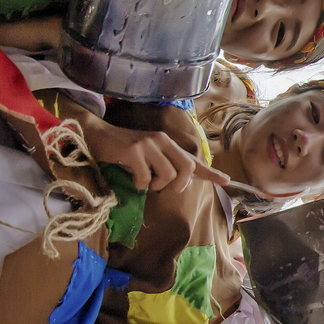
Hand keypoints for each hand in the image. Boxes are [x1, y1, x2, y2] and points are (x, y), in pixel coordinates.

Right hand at [84, 117, 230, 191]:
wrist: (97, 136)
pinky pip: (145, 178)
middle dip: (179, 184)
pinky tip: (132, 177)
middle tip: (165, 188)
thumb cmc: (123, 150)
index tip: (226, 180)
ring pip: (168, 175)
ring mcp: (148, 145)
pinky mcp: (133, 151)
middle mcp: (162, 141)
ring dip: (156, 186)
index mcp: (168, 143)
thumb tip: (181, 183)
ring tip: (145, 182)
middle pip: (187, 168)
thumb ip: (165, 165)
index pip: (193, 159)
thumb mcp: (149, 156)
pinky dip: (140, 184)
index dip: (210, 172)